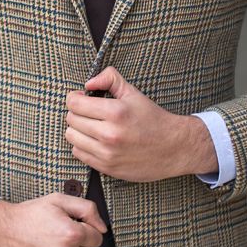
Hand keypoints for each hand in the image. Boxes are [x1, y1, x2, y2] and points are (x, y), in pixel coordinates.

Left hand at [64, 67, 215, 181]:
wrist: (174, 148)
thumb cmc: (153, 119)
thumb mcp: (133, 93)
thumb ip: (109, 79)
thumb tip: (88, 83)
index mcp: (116, 112)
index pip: (74, 103)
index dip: (75, 98)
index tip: (82, 98)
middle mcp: (110, 134)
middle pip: (71, 119)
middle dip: (77, 112)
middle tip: (90, 112)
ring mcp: (107, 153)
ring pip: (72, 137)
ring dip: (78, 129)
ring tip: (92, 126)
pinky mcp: (107, 167)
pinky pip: (79, 153)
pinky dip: (83, 145)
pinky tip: (95, 140)